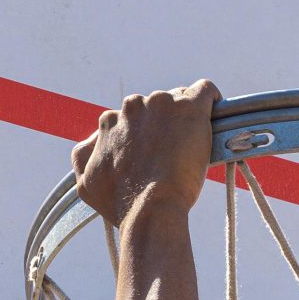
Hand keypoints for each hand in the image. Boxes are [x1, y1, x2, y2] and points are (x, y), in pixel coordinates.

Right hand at [73, 81, 219, 226]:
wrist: (151, 209)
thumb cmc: (121, 203)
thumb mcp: (85, 182)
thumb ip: (84, 155)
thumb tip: (92, 142)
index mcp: (110, 121)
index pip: (132, 117)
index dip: (146, 133)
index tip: (156, 149)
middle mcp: (133, 106)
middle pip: (156, 106)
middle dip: (165, 122)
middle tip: (176, 149)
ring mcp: (162, 104)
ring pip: (179, 98)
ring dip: (186, 116)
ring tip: (194, 140)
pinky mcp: (190, 107)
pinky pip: (205, 90)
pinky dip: (210, 98)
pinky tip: (214, 110)